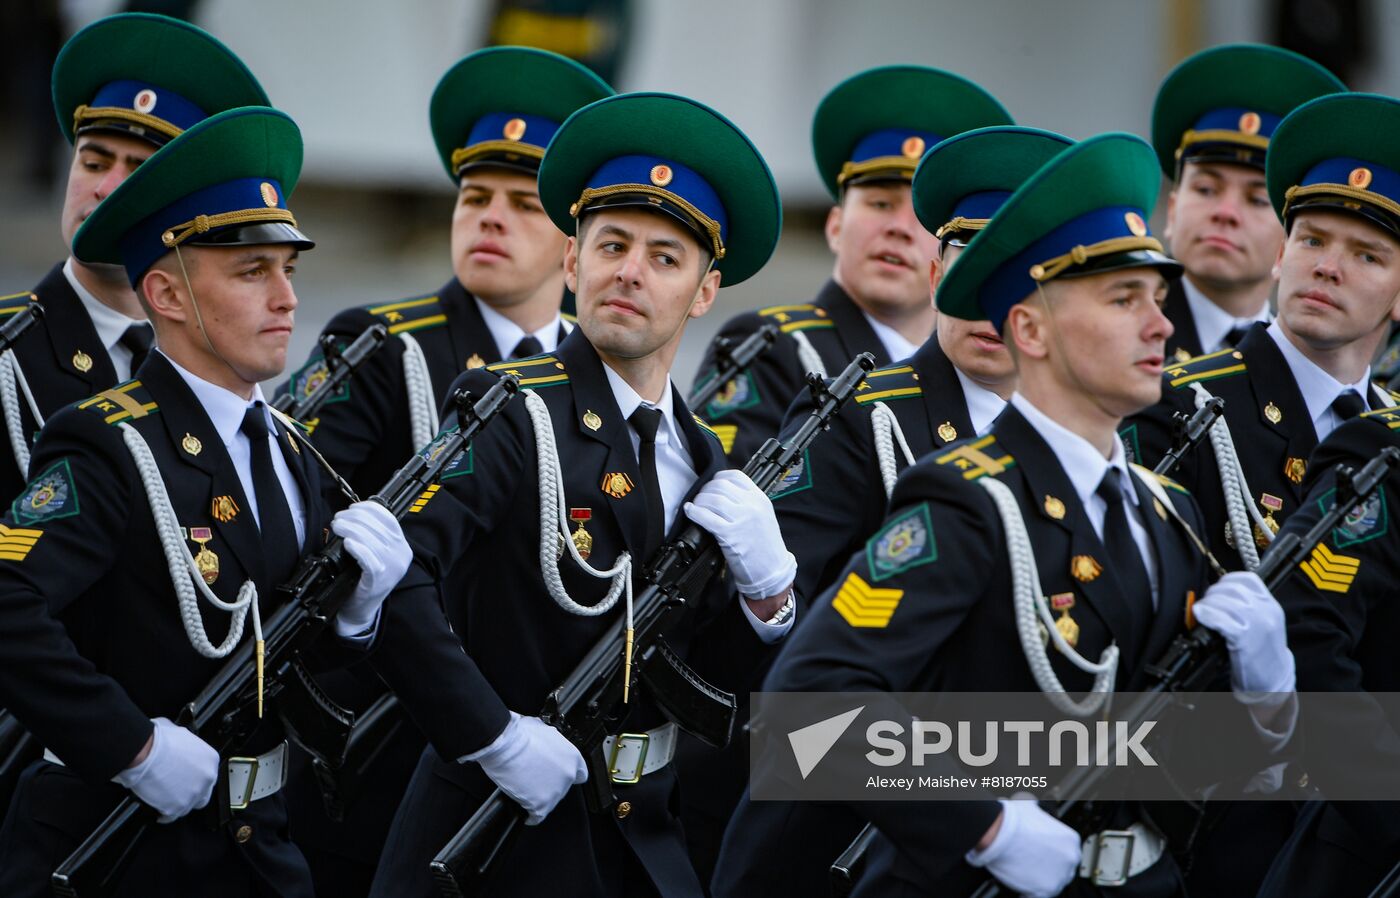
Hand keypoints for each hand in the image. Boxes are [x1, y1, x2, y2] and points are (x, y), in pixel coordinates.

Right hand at [111, 718, 217, 819]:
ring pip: (189, 806)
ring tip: (168, 801)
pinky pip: (172, 816)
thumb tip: (177, 741)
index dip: (195, 777)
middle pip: (203, 793)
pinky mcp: (177, 807)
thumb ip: (185, 742)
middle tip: (178, 791)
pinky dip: (165, 816)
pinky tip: (161, 813)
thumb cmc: (159, 740)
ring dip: (179, 804)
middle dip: (191, 793)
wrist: (144, 753)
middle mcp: (206, 778)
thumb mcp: (180, 732)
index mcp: (210, 759)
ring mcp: (193, 794)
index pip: (208, 774)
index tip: (187, 779)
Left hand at [331, 500, 411, 634]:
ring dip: (350, 529)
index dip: (368, 509)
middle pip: (377, 527)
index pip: (389, 519)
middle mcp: (401, 556)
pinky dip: (356, 548)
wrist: (361, 609)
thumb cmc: (364, 578)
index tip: (352, 508)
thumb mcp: (377, 554)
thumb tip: (355, 514)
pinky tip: (347, 543)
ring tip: (337, 527)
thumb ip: (374, 536)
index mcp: (402, 547)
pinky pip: (368, 558)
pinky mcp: (379, 579)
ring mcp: (392, 568)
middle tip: (338, 519)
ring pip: (371, 540)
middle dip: (354, 518)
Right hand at [464, 712, 587, 824]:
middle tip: (535, 779)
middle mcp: (567, 775)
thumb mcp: (545, 731)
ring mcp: (555, 791)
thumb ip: (552, 743)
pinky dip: (530, 816)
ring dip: (538, 798)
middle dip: (549, 785)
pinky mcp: (541, 805)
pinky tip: (524, 809)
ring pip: (550, 802)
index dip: (566, 775)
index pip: (580, 774)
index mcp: (572, 757)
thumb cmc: (520, 735)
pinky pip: (536, 816)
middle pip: (562, 788)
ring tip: (525, 790)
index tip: (557, 776)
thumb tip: (547, 744)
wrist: (505, 745)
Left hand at [683, 469, 796, 597]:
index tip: (711, 485)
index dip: (718, 478)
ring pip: (713, 499)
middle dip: (705, 490)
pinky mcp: (730, 535)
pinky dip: (695, 512)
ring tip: (695, 506)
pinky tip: (690, 511)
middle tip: (701, 498)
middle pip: (720, 486)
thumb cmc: (765, 545)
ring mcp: (741, 520)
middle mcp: (752, 506)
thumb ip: (748, 502)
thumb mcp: (763, 516)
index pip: (736, 476)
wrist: (772, 569)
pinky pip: (707, 517)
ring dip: (699, 501)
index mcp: (760, 499)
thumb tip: (722, 493)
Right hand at [966, 799, 1080, 897]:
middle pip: (1062, 870)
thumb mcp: (1031, 806)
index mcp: (1071, 839)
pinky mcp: (1046, 890)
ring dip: (1038, 880)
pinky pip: (1038, 896)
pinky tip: (1020, 883)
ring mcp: (1060, 875)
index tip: (1039, 854)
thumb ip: (1037, 810)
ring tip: (1022, 872)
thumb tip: (1032, 804)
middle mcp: (1070, 858)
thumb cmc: (1013, 820)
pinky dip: (1028, 892)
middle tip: (1030, 863)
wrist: (1000, 833)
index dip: (1050, 854)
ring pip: (1052, 883)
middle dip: (1047, 868)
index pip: (1065, 852)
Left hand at [1192, 571, 1294, 694]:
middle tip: (1206, 604)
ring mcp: (1256, 624)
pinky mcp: (1244, 638)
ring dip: (1207, 604)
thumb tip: (1219, 595)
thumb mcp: (1263, 623)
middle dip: (1213, 593)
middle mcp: (1265, 612)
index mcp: (1271, 605)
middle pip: (1232, 588)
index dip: (1227, 580)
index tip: (1218, 589)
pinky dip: (1207, 615)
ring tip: (1202, 612)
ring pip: (1224, 602)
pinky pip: (1221, 620)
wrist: (1273, 679)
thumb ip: (1247, 607)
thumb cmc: (1263, 652)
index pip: (1247, 579)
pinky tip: (1201, 616)